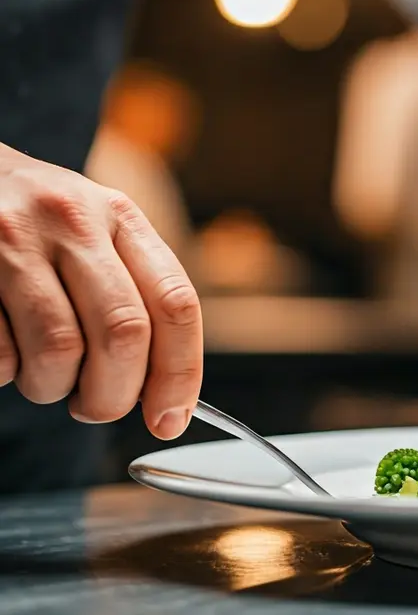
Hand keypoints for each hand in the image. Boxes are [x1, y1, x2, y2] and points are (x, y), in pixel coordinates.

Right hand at [0, 145, 201, 438]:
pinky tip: (7, 350)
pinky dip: (7, 372)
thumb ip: (135, 294)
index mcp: (121, 217)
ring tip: (45, 379)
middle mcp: (73, 221)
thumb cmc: (40, 223)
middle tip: (96, 407)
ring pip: (59, 350)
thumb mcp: (97, 232)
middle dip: (115, 394)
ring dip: (54, 388)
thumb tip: (164, 393)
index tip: (170, 419)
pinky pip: (0, 354)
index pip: (175, 304)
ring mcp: (13, 240)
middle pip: (124, 333)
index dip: (180, 374)